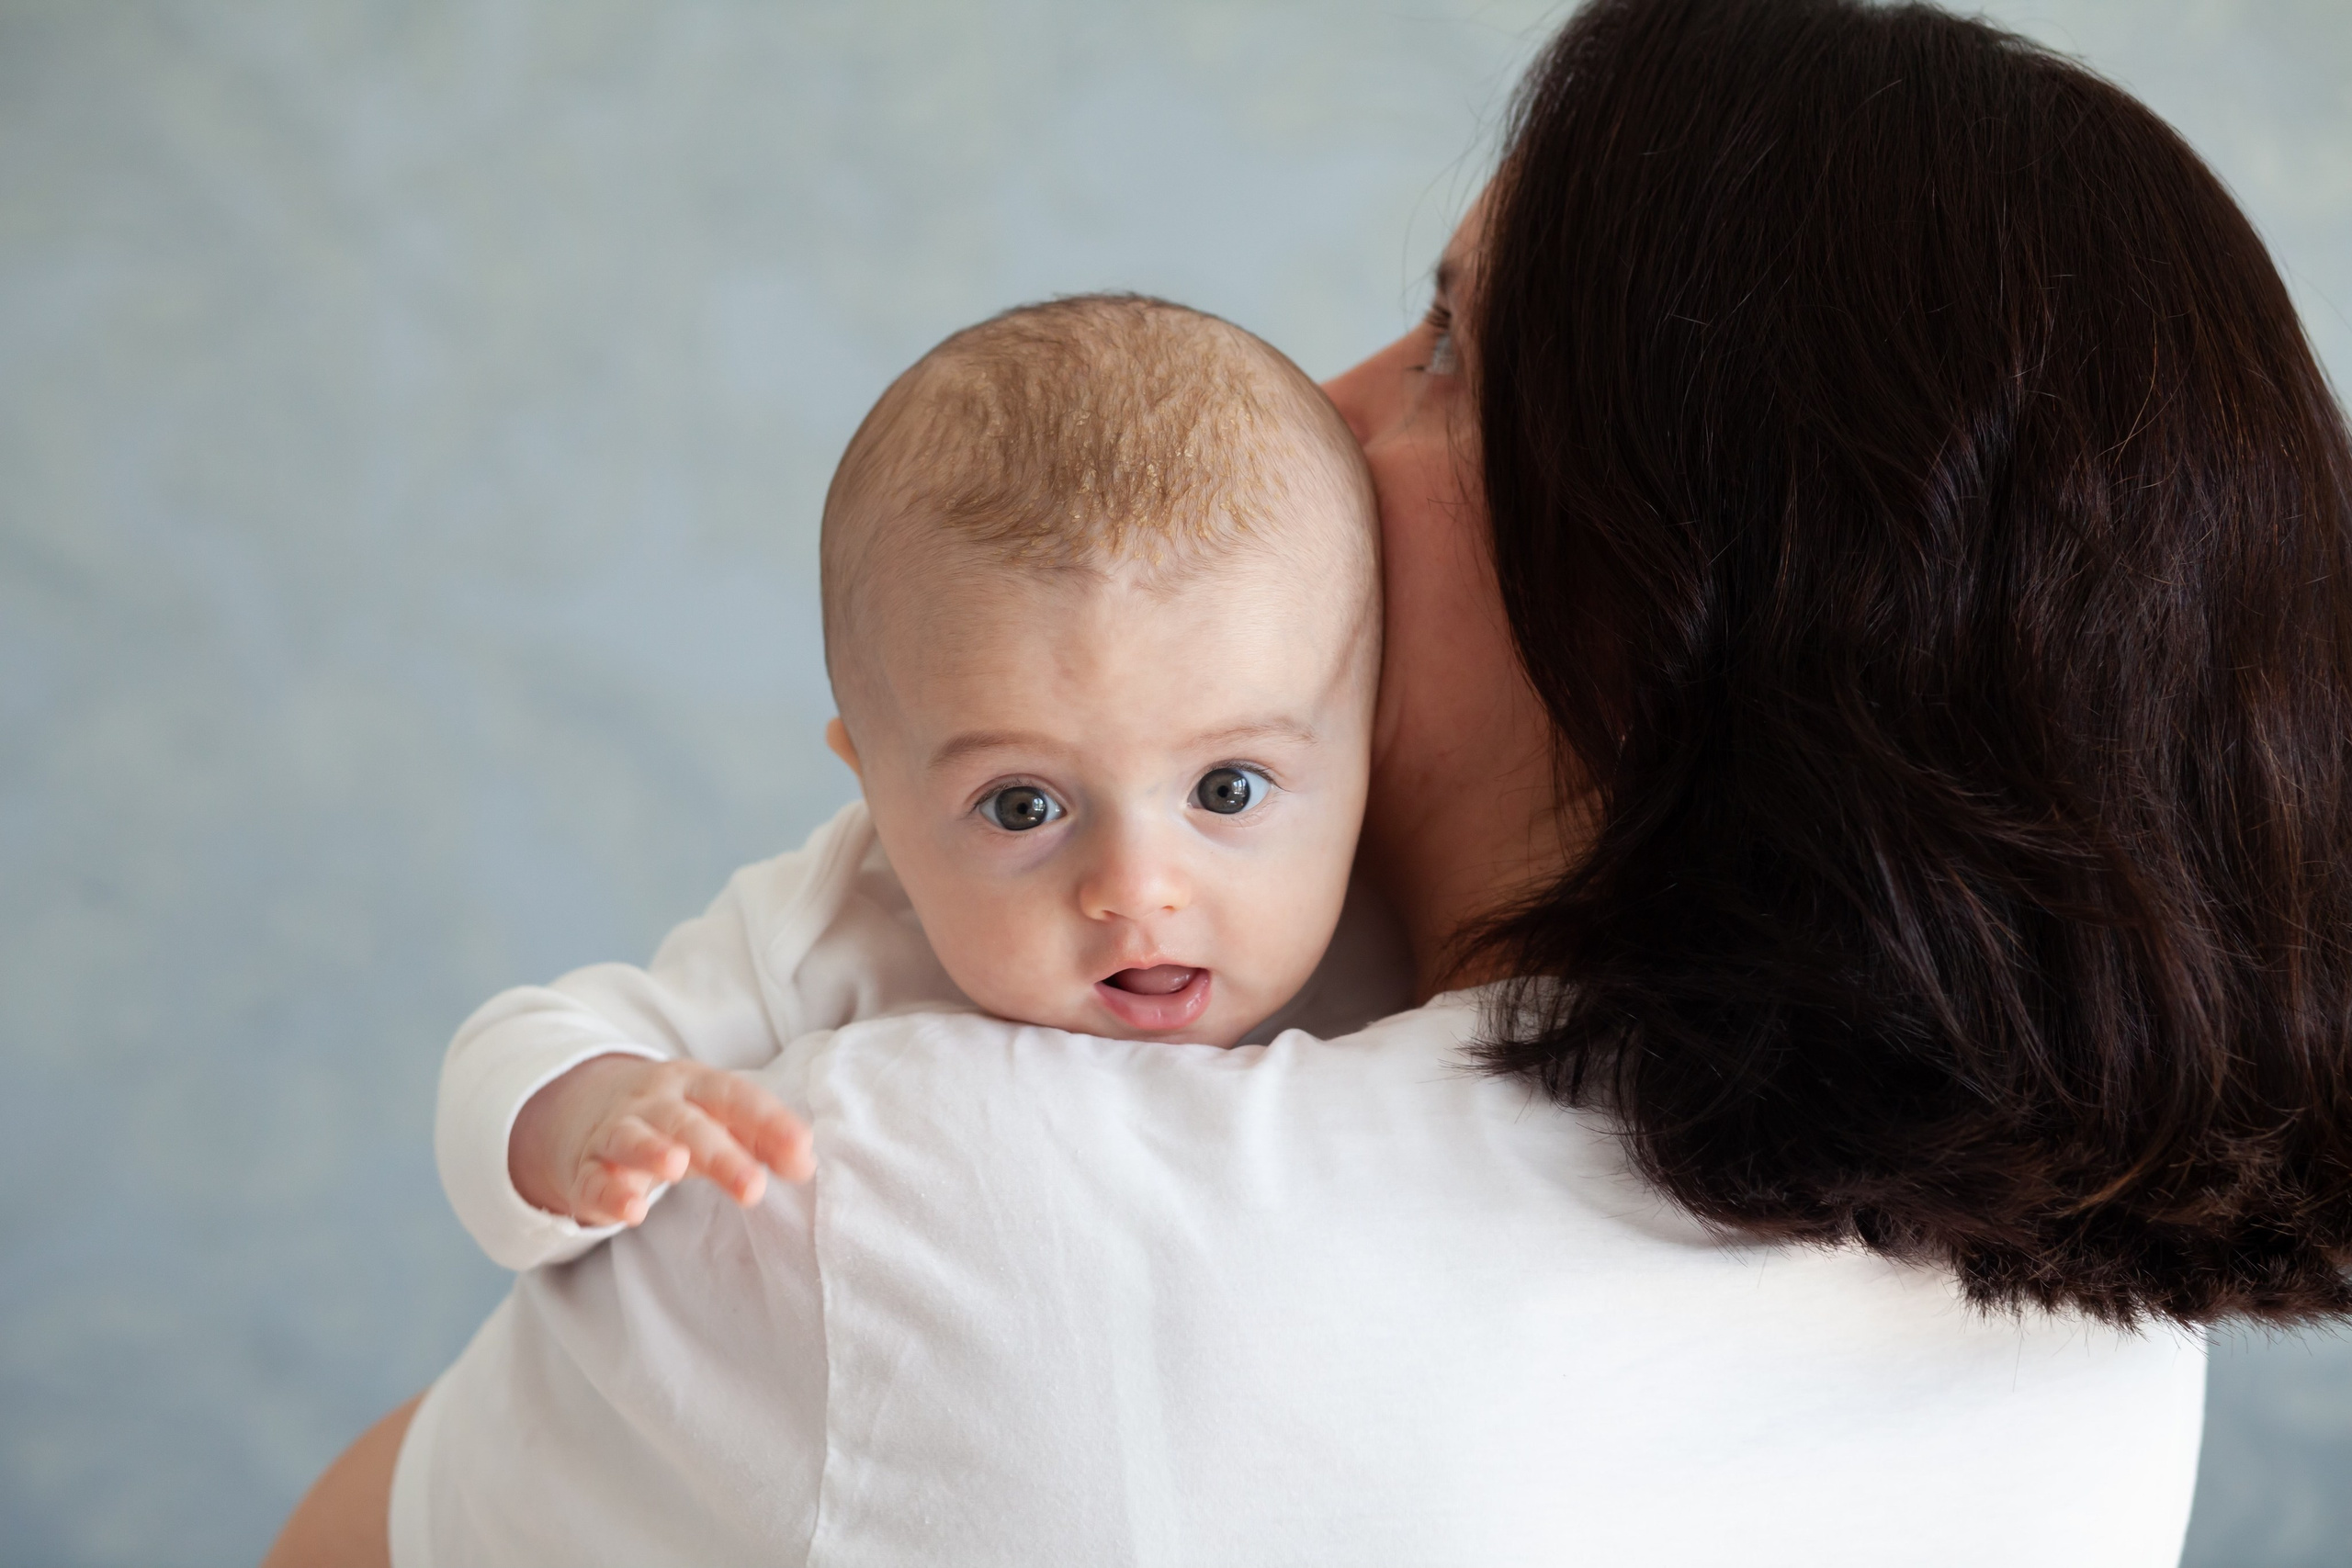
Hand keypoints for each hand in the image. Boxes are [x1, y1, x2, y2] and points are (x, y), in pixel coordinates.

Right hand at [508, 1054, 814, 1225]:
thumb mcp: (720, 1119)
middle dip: (722, 1154)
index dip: (769, 1121)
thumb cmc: (678, 1119)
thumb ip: (764, 1140)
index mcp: (696, 1086)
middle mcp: (654, 1104)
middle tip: (754, 1188)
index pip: (735, 1096)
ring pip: (633, 1139)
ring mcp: (616, 1133)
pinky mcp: (587, 1170)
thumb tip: (806, 1164)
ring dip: (653, 1151)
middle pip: (689, 1124)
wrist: (590, 1108)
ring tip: (677, 1167)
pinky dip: (611, 1195)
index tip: (802, 1149)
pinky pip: (595, 1181)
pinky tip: (632, 1211)